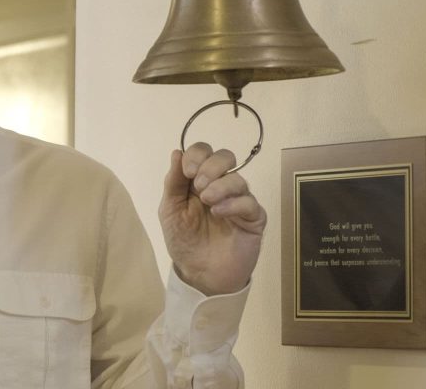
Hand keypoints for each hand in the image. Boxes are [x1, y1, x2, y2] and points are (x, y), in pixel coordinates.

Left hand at [159, 143, 266, 295]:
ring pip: (238, 179)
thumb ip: (173, 182)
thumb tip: (176, 152)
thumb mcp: (170, 210)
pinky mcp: (254, 219)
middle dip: (211, 166)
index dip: (196, 155)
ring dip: (220, 186)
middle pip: (225, 157)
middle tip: (199, 185)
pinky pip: (250, 203)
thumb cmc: (183, 240)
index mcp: (199, 180)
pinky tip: (218, 213)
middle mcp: (221, 185)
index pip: (203, 152)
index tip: (187, 172)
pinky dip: (233, 204)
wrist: (199, 273)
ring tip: (207, 202)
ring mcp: (239, 201)